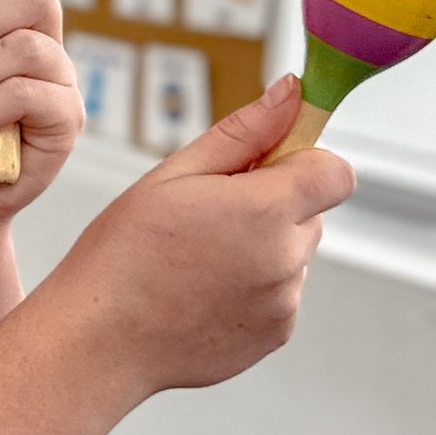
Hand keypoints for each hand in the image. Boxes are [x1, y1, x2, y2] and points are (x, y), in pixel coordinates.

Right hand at [59, 77, 354, 396]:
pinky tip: (199, 291)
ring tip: (194, 260)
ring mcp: (285, 302)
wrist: (100, 341)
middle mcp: (288, 259)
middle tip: (206, 215)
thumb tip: (291, 94)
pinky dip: (251, 287)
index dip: (303, 161)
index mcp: (267, 210)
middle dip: (272, 204)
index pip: (335, 172)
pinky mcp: (276, 335)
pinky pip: (279, 294)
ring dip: (260, 248)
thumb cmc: (123, 254)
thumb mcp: (173, 175)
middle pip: (310, 212)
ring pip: (292, 255)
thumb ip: (243, 132)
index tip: (264, 165)